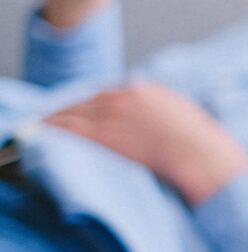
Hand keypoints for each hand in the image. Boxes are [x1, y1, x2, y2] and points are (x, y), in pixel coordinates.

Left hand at [45, 82, 247, 205]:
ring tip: (39, 127)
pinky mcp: (106, 136)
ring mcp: (114, 115)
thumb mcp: (187, 118)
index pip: (107, 94)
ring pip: (72, 114)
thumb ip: (164, 113)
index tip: (79, 113)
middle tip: (50, 121)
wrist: (205, 160)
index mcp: (147, 91)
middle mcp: (126, 97)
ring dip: (54, 121)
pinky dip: (53, 130)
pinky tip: (42, 133)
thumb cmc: (204, 148)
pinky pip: (71, 130)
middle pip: (85, 102)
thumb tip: (155, 121)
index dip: (89, 105)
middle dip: (67, 112)